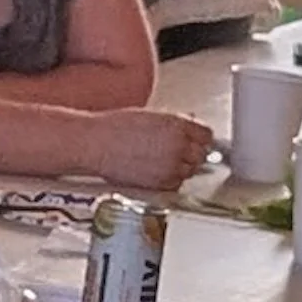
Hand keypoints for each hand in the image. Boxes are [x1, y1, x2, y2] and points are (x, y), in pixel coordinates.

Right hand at [90, 111, 213, 193]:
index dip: (200, 139)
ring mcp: (171, 166)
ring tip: (161, 161)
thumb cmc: (113, 128)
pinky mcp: (161, 183)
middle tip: (178, 152)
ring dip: (181, 167)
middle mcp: (178, 145)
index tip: (196, 141)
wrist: (95, 144)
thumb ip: (173, 125)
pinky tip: (155, 171)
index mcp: (177, 124)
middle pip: (201, 155)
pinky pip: (176, 184)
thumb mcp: (149, 117)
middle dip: (192, 154)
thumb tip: (187, 130)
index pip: (207, 135)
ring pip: (190, 171)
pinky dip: (170, 180)